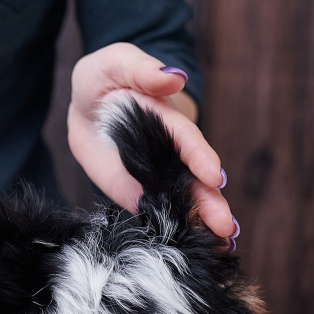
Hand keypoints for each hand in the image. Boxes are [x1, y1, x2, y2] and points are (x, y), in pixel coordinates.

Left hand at [67, 43, 234, 238]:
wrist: (87, 104)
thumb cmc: (105, 77)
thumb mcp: (116, 63)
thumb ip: (142, 70)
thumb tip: (172, 75)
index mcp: (165, 118)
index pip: (186, 139)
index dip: (199, 156)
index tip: (213, 175)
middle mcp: (169, 151)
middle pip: (195, 178)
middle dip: (210, 201)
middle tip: (226, 226)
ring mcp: (156, 175)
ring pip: (183, 200)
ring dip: (201, 222)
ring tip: (222, 243)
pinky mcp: (138, 194)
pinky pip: (156, 213)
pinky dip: (173, 231)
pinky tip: (192, 250)